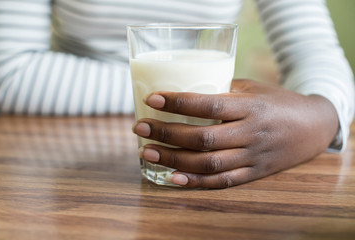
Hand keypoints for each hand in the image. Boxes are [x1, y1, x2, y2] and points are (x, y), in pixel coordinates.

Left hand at [132, 79, 338, 187]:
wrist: (313, 127)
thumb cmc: (278, 102)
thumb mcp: (253, 89)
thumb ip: (222, 92)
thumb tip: (184, 94)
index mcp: (250, 107)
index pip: (209, 105)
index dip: (178, 103)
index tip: (152, 99)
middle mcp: (251, 133)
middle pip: (202, 138)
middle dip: (166, 133)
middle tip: (140, 127)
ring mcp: (252, 157)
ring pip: (208, 164)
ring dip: (173, 160)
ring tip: (146, 152)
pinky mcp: (254, 174)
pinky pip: (223, 182)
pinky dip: (196, 183)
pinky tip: (173, 178)